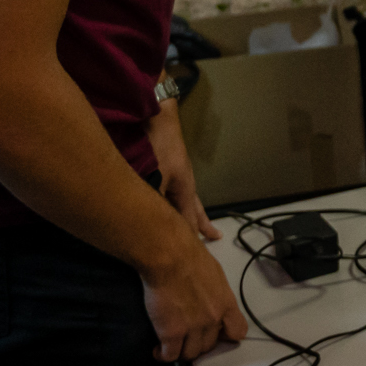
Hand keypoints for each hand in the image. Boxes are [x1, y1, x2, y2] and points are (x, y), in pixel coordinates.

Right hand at [141, 234, 247, 362]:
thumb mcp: (212, 264)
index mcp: (226, 302)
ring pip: (190, 354)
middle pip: (210, 345)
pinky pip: (170, 355)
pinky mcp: (171, 333)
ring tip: (172, 346)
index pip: (238, 331)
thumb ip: (213, 269)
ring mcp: (193, 327)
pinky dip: (163, 356)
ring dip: (181, 351)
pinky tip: (158, 351)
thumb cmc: (189, 253)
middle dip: (198, 343)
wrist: (169, 257)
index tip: (216, 333)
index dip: (226, 335)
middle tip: (186, 337)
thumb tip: (217, 236)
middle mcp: (213, 318)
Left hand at [149, 97, 220, 241]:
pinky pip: (171, 188)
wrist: (155, 112)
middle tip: (213, 235)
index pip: (190, 218)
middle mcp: (182, 181)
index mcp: (184, 188)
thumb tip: (152, 227)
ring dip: (186, 211)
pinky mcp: (163, 163)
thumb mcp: (156, 178)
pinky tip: (164, 197)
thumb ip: (156, 204)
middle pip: (193, 207)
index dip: (192, 235)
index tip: (196, 253)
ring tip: (192, 219)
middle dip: (199, 223)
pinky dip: (172, 198)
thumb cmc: (157, 146)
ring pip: (183, 197)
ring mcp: (174, 171)